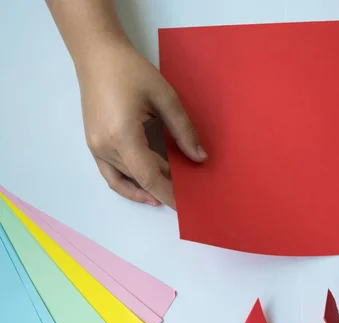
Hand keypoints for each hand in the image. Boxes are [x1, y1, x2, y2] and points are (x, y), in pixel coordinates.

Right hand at [78, 40, 205, 208]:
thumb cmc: (131, 71)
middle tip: (191, 195)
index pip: (150, 176)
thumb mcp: (165, 98)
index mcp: (123, 135)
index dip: (170, 194)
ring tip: (175, 192)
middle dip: (167, 188)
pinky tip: (148, 193)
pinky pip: (112, 176)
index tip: (188, 205)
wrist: (98, 56)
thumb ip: (183, 131)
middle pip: (141, 179)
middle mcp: (105, 147)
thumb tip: (200, 158)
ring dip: (151, 187)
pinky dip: (129, 186)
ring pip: (128, 179)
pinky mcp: (94, 146)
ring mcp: (96, 148)